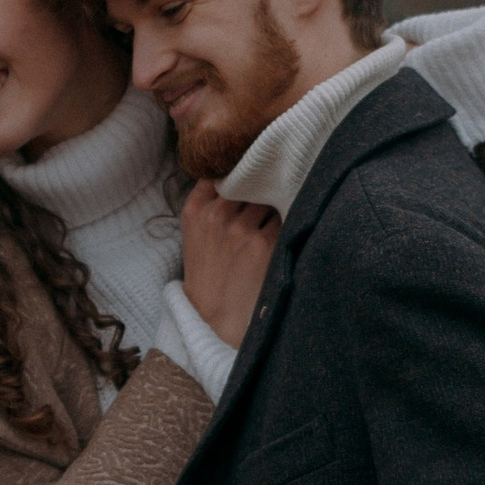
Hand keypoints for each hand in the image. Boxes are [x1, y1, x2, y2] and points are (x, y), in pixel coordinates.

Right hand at [179, 180, 278, 346]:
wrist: (214, 317)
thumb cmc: (207, 273)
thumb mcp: (195, 234)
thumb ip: (211, 203)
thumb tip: (243, 172)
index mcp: (195, 209)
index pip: (221, 170)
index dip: (238, 168)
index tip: (249, 169)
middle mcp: (217, 214)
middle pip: (250, 179)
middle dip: (262, 182)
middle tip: (272, 186)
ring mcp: (241, 229)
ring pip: (269, 196)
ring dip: (276, 201)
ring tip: (278, 212)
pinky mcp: (265, 244)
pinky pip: (285, 217)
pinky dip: (289, 220)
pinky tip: (286, 229)